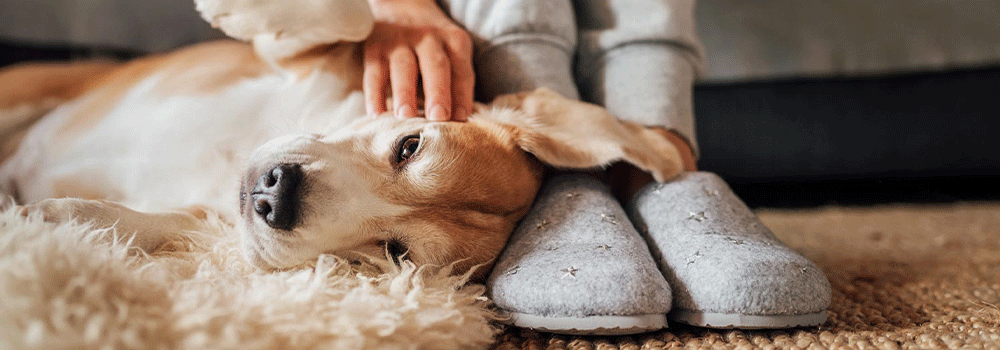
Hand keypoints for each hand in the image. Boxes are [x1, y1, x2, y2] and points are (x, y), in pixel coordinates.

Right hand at [363, 0, 473, 120]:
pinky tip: (377, 115)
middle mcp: (428, 38)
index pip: (461, 71)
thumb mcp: (451, 52)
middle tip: (438, 117)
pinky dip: (374, 95)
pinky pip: (374, 74)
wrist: (400, 8)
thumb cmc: (432, 44)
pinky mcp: (375, 48)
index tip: (461, 119)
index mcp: (454, 40)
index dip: (462, 95)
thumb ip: (456, 82)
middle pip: (435, 65)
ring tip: (406, 116)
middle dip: (438, 92)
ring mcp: (400, 42)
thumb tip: (458, 120)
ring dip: (404, 94)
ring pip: (403, 68)